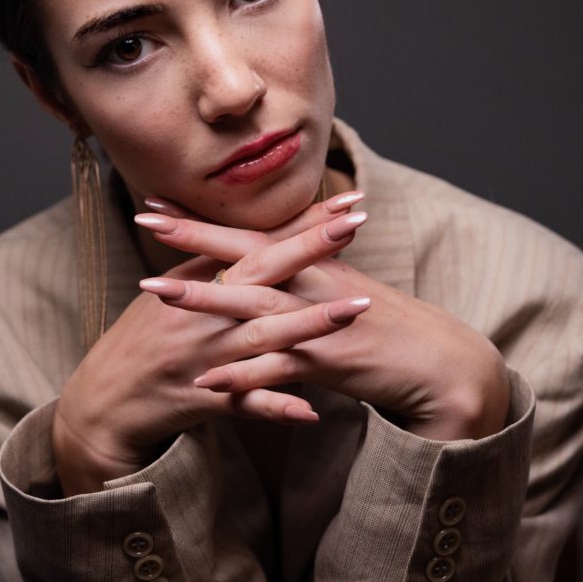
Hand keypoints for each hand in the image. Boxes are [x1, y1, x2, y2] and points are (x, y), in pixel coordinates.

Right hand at [53, 193, 368, 493]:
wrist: (102, 402)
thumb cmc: (139, 342)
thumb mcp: (166, 295)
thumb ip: (203, 265)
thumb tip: (239, 233)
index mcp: (196, 284)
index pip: (255, 244)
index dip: (299, 223)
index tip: (344, 202)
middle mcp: (202, 316)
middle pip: (263, 277)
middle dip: (311, 250)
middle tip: (356, 225)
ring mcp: (205, 358)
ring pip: (263, 337)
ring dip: (311, 323)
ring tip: (357, 309)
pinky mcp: (203, 401)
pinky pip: (245, 404)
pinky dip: (277, 407)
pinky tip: (312, 412)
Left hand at [139, 211, 510, 443]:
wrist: (439, 361)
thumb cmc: (387, 327)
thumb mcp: (342, 291)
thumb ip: (305, 276)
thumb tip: (271, 263)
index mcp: (313, 264)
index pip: (249, 234)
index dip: (205, 219)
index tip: (159, 200)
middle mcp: (311, 283)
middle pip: (244, 255)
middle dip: (192, 237)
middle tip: (142, 218)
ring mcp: (318, 320)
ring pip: (252, 304)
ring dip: (202, 298)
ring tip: (153, 292)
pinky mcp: (328, 361)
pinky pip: (278, 368)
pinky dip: (242, 375)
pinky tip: (205, 381)